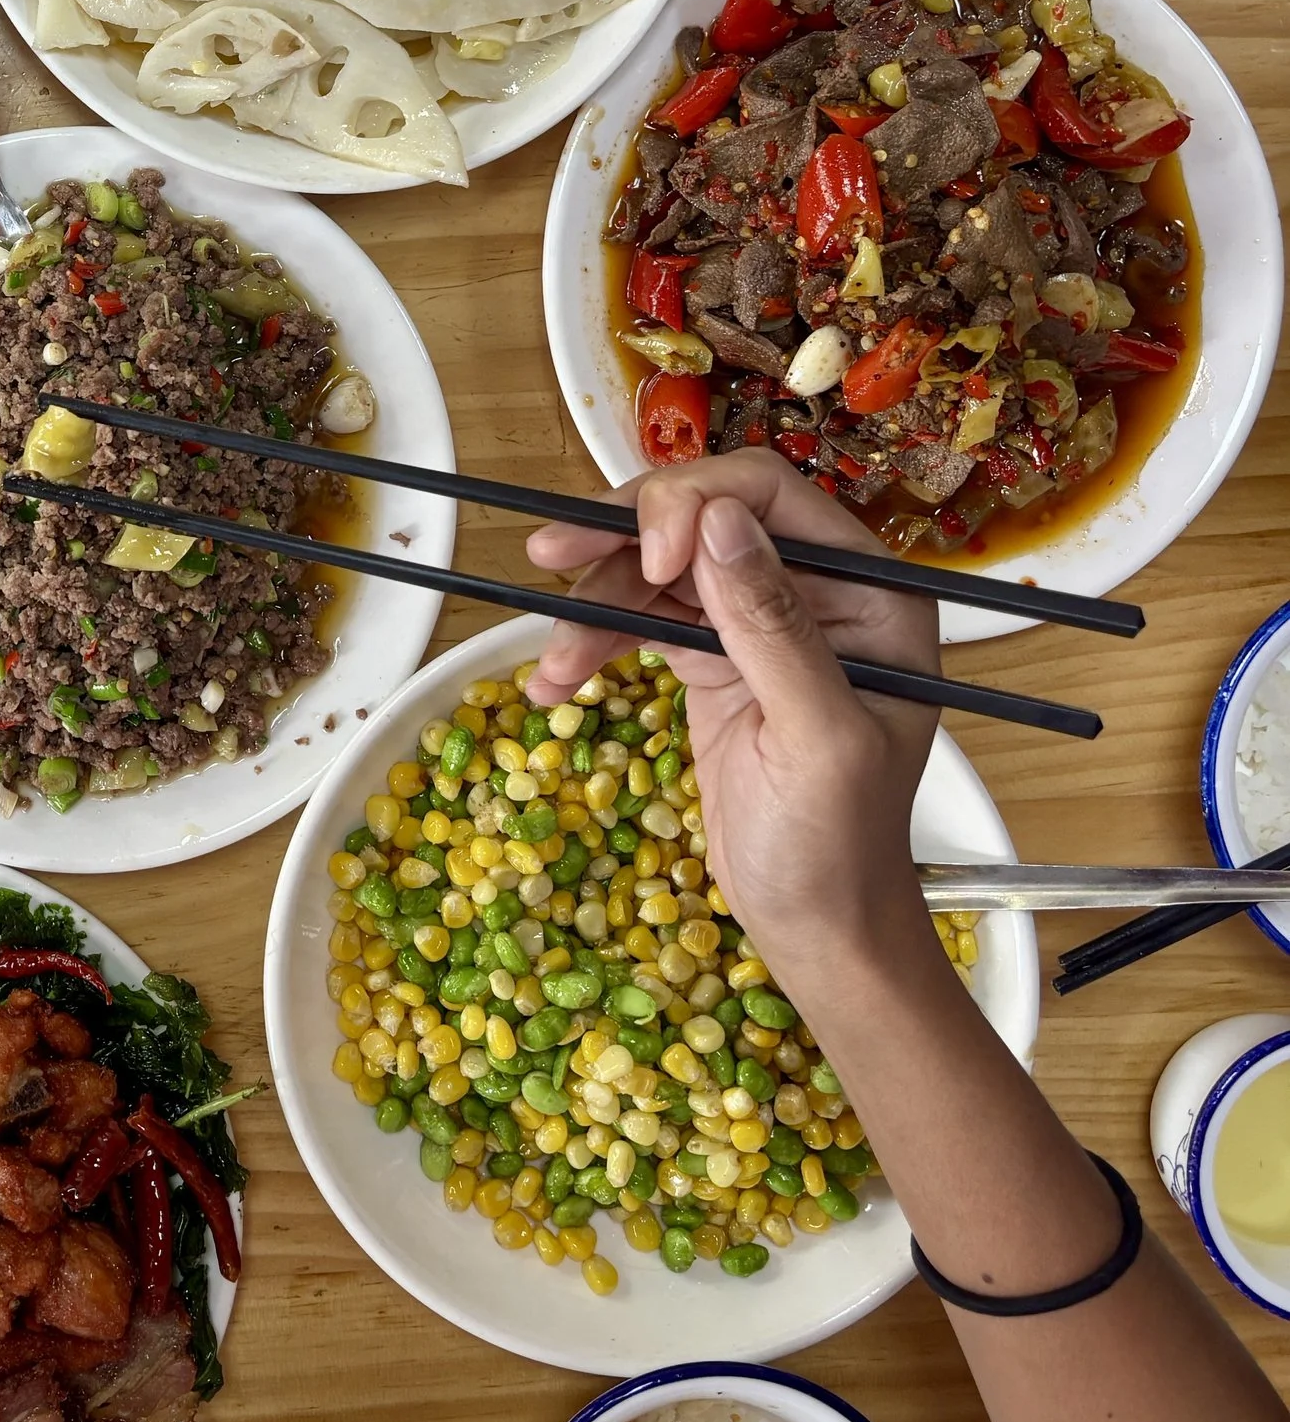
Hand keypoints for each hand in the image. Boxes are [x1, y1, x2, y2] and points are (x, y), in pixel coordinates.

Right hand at [524, 450, 937, 987]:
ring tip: (555, 661)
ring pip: (659, 567)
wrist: (816, 925)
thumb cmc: (840, 846)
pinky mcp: (713, 659)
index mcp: (870, 592)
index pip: (771, 496)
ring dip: (595, 600)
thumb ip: (774, 627)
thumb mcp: (818, 738)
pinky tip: (557, 677)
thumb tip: (719, 519)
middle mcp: (816, 590)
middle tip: (551, 555)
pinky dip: (595, 639)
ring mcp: (758, 623)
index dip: (696, 505)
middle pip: (701, 518)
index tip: (646, 559)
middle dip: (624, 538)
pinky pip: (643, 618)